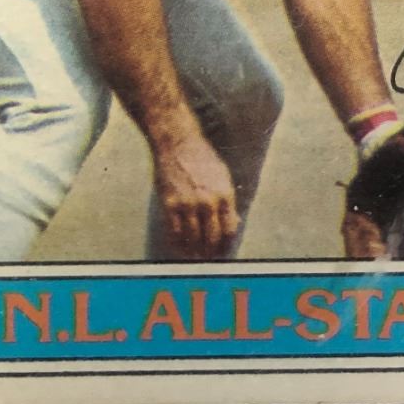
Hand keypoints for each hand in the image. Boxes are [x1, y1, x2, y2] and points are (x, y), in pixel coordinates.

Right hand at [153, 129, 238, 259]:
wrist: (178, 143)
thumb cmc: (202, 158)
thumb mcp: (223, 177)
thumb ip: (228, 201)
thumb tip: (233, 224)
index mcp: (224, 195)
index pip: (229, 230)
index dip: (226, 245)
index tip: (223, 252)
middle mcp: (207, 202)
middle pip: (212, 238)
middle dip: (211, 252)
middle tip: (209, 260)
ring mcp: (187, 204)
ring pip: (193, 239)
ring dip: (195, 252)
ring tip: (196, 258)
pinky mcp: (170, 204)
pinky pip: (175, 232)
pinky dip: (178, 244)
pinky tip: (181, 249)